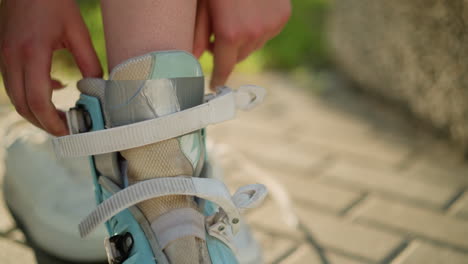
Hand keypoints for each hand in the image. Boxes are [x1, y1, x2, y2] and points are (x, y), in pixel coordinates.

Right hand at [0, 0, 101, 135]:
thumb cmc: (53, 2)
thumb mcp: (77, 31)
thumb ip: (88, 62)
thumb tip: (97, 89)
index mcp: (31, 53)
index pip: (37, 100)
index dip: (52, 121)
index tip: (70, 130)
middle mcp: (12, 58)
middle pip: (22, 106)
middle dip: (44, 123)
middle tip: (68, 129)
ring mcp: (4, 56)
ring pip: (16, 98)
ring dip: (37, 112)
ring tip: (63, 115)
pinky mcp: (4, 54)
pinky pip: (14, 84)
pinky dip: (31, 94)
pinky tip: (54, 87)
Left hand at [193, 0, 290, 88]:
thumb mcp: (202, 5)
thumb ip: (198, 33)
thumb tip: (192, 59)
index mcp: (231, 33)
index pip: (224, 68)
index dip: (218, 78)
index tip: (214, 85)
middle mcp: (254, 33)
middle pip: (239, 57)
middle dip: (228, 51)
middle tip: (219, 36)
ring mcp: (272, 25)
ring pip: (255, 45)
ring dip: (245, 40)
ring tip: (236, 19)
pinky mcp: (283, 16)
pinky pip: (268, 32)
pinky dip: (259, 28)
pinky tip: (251, 12)